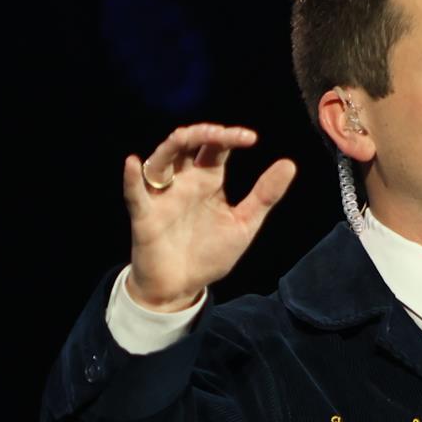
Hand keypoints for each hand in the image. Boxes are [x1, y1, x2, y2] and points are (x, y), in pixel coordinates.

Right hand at [125, 123, 296, 309]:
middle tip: (225, 134)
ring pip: (161, 159)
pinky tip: (133, 163)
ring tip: (188, 135)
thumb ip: (264, 195)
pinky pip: (135, 194)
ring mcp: (162, 197)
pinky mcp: (145, 217)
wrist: (182, 288)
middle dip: (204, 134)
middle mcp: (183, 182)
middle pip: (187, 144)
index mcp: (207, 180)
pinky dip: (132, 179)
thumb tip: (289, 163)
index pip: (216, 148)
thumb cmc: (208, 254)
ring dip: (173, 145)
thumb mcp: (244, 224)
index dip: (229, 137)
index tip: (251, 138)